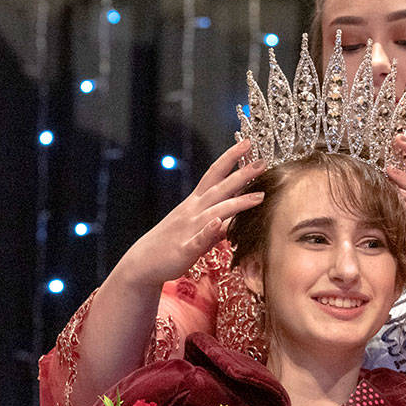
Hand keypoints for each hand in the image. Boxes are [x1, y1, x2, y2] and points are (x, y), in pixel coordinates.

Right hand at [116, 140, 264, 288]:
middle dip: (242, 174)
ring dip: (237, 202)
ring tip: (260, 196)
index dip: (231, 157)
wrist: (143, 263)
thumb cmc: (171, 244)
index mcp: (194, 203)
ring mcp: (189, 229)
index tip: (247, 142)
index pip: (214, 174)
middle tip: (263, 160)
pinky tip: (217, 223)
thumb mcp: (196, 226)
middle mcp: (192, 211)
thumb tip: (237, 210)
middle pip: (220, 188)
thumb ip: (217, 217)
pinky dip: (208, 230)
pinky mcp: (185, 250)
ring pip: (216, 211)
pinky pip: (198, 239)